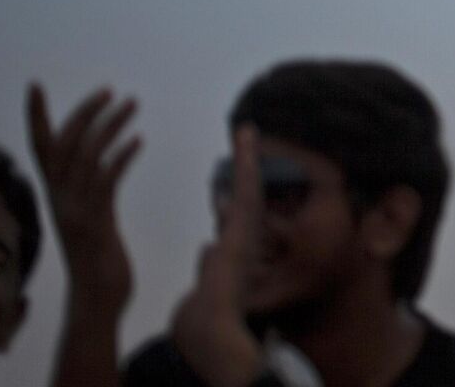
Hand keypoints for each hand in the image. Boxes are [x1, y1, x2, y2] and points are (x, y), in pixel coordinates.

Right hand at [27, 84, 141, 312]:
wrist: (98, 298)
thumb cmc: (100, 259)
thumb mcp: (93, 216)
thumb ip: (93, 190)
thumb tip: (102, 166)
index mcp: (56, 194)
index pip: (40, 147)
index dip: (36, 116)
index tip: (34, 85)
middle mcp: (59, 198)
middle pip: (63, 143)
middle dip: (85, 112)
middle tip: (110, 90)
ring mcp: (74, 210)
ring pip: (85, 156)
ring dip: (110, 126)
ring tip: (132, 103)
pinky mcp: (94, 223)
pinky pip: (104, 182)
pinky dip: (119, 157)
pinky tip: (138, 141)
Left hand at [171, 125, 263, 386]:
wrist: (214, 322)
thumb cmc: (211, 312)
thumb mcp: (209, 279)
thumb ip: (209, 261)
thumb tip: (206, 247)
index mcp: (236, 245)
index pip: (237, 210)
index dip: (240, 188)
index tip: (239, 171)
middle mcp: (247, 232)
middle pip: (248, 192)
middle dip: (248, 166)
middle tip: (246, 139)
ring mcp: (248, 225)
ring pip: (249, 183)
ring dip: (247, 156)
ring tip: (245, 132)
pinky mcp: (245, 218)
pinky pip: (246, 182)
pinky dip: (246, 158)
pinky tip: (244, 135)